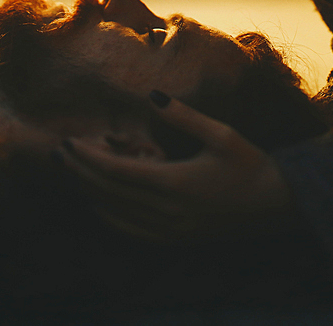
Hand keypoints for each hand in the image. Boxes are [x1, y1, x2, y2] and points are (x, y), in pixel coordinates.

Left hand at [58, 92, 298, 242]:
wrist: (274, 206)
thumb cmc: (249, 165)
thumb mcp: (220, 134)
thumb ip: (183, 116)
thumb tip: (152, 94)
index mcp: (174, 183)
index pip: (116, 172)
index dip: (87, 158)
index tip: (68, 142)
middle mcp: (165, 211)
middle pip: (107, 193)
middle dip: (79, 173)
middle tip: (57, 154)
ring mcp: (168, 230)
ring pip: (114, 214)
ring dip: (89, 192)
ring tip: (72, 171)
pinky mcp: (173, 239)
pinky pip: (129, 230)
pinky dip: (108, 215)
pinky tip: (98, 202)